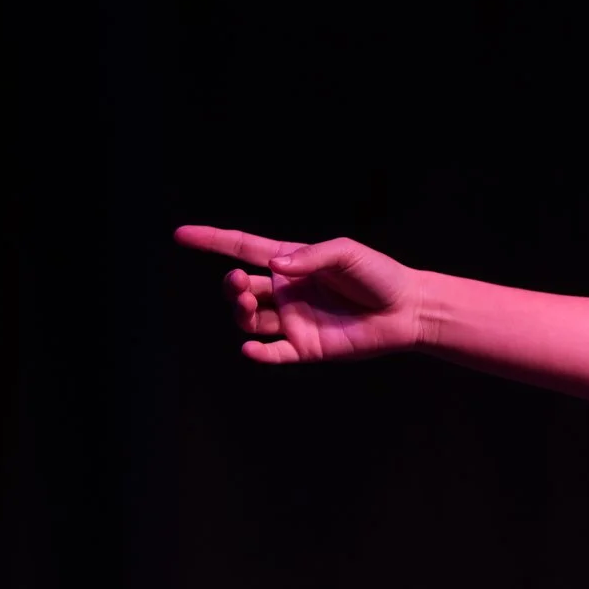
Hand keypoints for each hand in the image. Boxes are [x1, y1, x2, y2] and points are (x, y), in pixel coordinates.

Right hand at [174, 226, 427, 363]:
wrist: (408, 310)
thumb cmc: (379, 275)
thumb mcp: (345, 254)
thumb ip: (310, 257)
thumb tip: (273, 268)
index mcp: (291, 263)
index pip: (242, 249)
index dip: (212, 241)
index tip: (180, 235)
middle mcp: (286, 292)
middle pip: (240, 289)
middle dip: (230, 286)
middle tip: (238, 282)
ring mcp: (293, 320)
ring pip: (249, 321)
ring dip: (240, 314)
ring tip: (247, 305)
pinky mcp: (306, 347)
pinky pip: (273, 353)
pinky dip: (259, 354)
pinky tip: (251, 349)